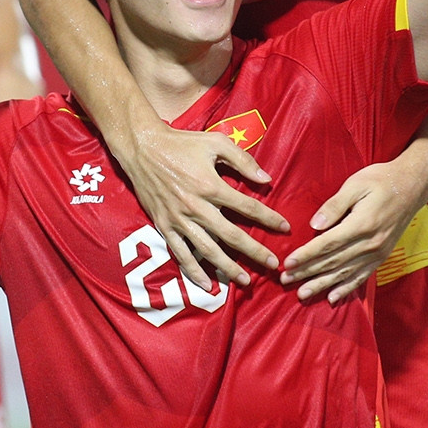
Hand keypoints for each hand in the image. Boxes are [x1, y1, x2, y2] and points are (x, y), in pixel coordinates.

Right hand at [117, 123, 284, 288]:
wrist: (143, 147)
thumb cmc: (182, 142)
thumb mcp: (215, 142)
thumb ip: (242, 160)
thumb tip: (266, 180)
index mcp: (211, 185)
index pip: (248, 207)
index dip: (269, 218)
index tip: (285, 228)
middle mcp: (197, 207)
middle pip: (232, 236)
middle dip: (255, 252)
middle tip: (273, 265)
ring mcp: (180, 219)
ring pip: (208, 250)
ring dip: (228, 268)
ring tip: (246, 281)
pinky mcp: (164, 226)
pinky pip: (181, 253)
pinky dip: (194, 271)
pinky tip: (207, 284)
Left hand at [281, 140, 427, 303]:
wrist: (413, 186)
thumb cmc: (381, 180)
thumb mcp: (355, 185)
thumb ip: (334, 206)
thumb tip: (314, 225)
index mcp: (361, 224)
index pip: (327, 244)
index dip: (306, 255)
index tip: (287, 263)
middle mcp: (370, 243)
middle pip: (333, 262)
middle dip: (307, 272)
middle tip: (285, 281)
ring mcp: (378, 252)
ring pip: (345, 273)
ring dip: (322, 285)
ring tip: (302, 294)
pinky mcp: (382, 256)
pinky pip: (362, 276)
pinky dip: (346, 288)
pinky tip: (333, 298)